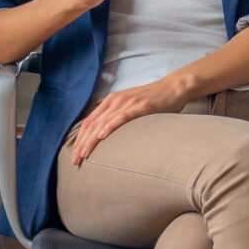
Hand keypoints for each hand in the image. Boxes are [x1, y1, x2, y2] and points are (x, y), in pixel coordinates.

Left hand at [69, 76, 190, 164]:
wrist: (173, 88)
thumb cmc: (154, 102)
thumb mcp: (131, 107)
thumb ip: (118, 117)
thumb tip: (108, 136)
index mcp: (110, 101)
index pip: (89, 122)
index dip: (80, 139)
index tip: (75, 154)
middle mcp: (115, 100)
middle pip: (92, 124)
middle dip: (82, 143)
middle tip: (75, 160)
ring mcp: (127, 102)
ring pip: (103, 123)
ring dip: (91, 140)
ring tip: (84, 155)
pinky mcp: (140, 106)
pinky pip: (121, 117)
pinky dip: (110, 127)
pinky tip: (101, 137)